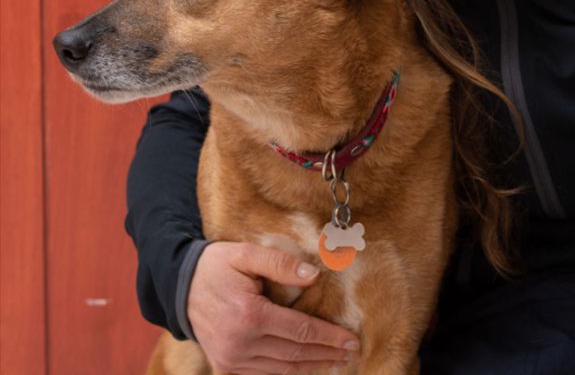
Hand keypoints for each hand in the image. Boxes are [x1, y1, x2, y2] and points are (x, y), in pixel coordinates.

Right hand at [187, 241, 359, 373]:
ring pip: (281, 370)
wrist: (180, 286)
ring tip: (335, 361)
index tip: (351, 339)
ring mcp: (231, 360)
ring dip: (311, 366)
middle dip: (327, 354)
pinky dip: (287, 372)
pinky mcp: (225, 366)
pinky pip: (263, 374)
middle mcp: (240, 345)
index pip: (300, 331)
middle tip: (352, 352)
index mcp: (249, 316)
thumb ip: (281, 263)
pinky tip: (305, 366)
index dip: (329, 337)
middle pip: (294, 355)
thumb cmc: (217, 266)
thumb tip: (314, 276)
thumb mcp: (248, 253)